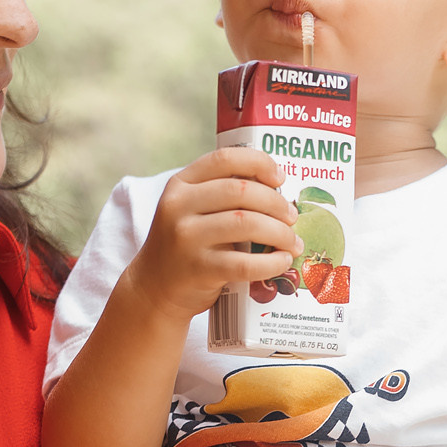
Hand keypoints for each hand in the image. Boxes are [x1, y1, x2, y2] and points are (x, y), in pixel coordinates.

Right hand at [125, 146, 299, 320]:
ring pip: (247, 224)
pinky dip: (271, 262)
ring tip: (292, 242)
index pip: (224, 159)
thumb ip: (220, 195)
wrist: (154, 287)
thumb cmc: (186, 244)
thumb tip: (278, 190)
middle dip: (276, 204)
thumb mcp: (191, 210)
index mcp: (181, 184)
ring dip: (280, 233)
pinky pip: (244, 263)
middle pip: (241, 191)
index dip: (258, 163)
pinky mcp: (198, 269)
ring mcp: (186, 237)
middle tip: (292, 217)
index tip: (280, 178)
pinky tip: (282, 261)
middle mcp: (179, 206)